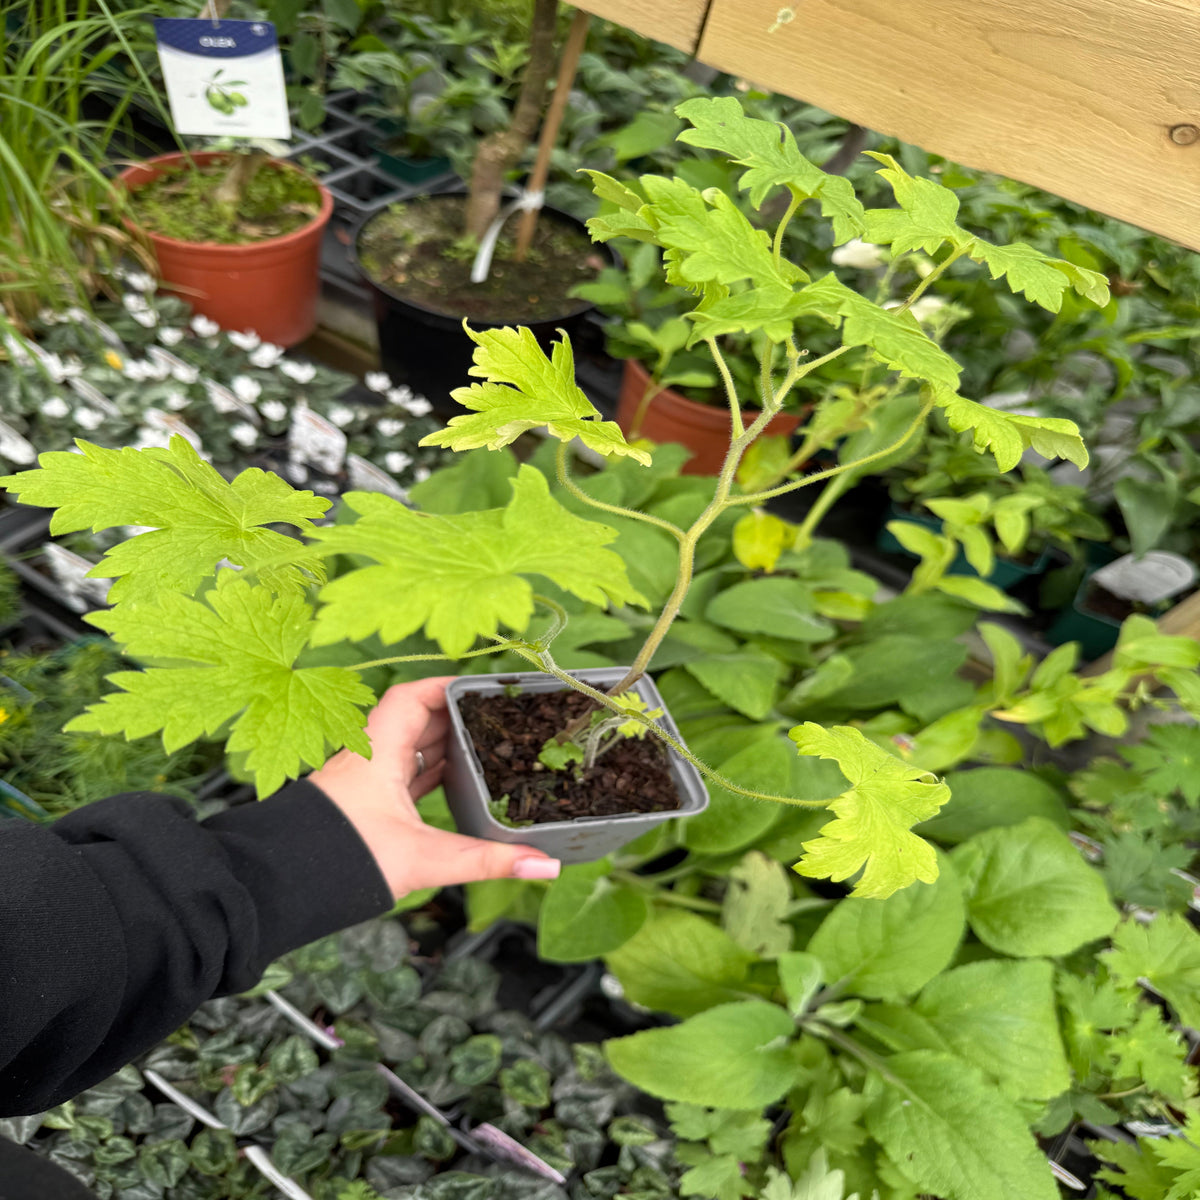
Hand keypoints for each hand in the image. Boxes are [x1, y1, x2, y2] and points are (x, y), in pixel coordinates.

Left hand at [310, 676, 560, 899]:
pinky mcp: (363, 808)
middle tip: (496, 720)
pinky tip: (450, 787)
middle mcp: (368, 759)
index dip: (446, 686)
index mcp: (378, 752)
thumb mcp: (424, 859)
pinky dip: (428, 776)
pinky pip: (401, 778)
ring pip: (408, 751)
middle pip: (415, 721)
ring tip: (484, 750)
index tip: (482, 688)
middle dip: (455, 718)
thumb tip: (545, 864)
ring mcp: (364, 783)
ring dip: (442, 748)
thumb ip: (485, 860)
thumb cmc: (342, 861)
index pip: (411, 697)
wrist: (280, 889)